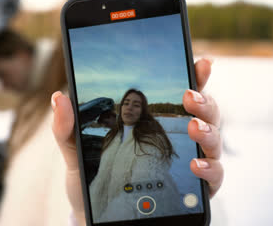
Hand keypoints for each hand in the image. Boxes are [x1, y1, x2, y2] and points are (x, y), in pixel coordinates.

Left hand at [51, 58, 222, 224]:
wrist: (93, 214)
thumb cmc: (90, 177)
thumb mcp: (75, 150)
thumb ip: (68, 126)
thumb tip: (59, 97)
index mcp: (154, 122)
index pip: (181, 94)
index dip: (196, 76)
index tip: (201, 62)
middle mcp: (178, 139)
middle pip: (205, 113)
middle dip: (204, 100)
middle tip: (188, 97)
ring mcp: (189, 162)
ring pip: (214, 139)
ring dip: (208, 130)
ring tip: (192, 128)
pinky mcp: (193, 190)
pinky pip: (214, 176)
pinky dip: (211, 167)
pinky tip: (196, 163)